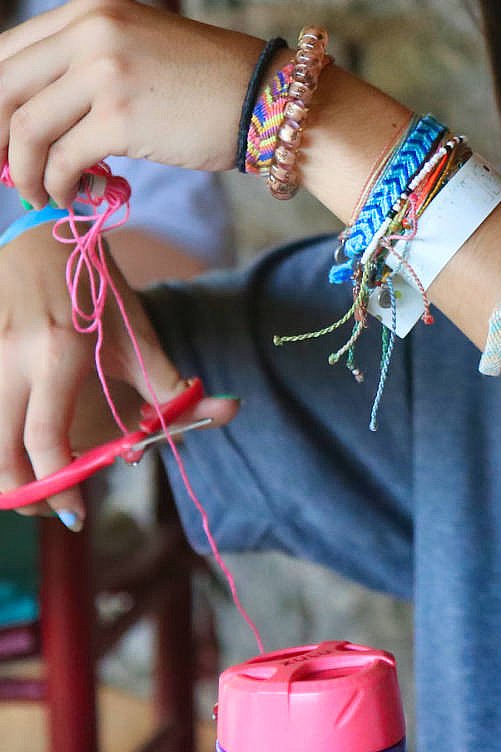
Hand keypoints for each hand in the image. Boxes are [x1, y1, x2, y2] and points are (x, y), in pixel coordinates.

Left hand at [0, 0, 263, 207]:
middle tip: (6, 167)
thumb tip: (25, 114)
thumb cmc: (211, 81)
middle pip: (3, 88)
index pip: (8, 51)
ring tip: (38, 192)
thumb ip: (86, 62)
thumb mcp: (140, 46)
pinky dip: (56, 186)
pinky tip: (71, 197)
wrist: (269, 99)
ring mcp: (105, 73)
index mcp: (92, 9)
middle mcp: (93, 31)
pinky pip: (62, 160)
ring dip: (23, 170)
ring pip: (25, 129)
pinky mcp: (121, 119)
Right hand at [0, 222, 236, 526]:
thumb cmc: (98, 290)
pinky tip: (18, 450)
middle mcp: (8, 360)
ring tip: (38, 484)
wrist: (47, 237)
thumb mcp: (138, 337)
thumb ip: (173, 385)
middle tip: (53, 507)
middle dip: (25, 498)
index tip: (79, 514)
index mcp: (57, 357)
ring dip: (4, 478)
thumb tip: (228, 411)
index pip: (45, 443)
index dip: (61, 488)